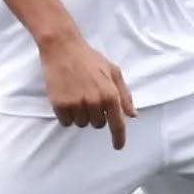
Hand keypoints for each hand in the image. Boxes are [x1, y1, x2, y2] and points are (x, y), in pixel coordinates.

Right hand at [39, 32, 135, 148]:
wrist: (62, 47)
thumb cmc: (89, 58)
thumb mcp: (113, 71)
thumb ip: (124, 95)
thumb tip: (132, 115)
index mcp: (110, 94)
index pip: (117, 124)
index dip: (119, 138)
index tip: (118, 146)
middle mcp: (95, 102)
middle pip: (98, 124)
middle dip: (95, 114)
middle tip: (88, 95)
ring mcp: (77, 104)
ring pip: (82, 124)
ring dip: (81, 114)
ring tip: (77, 94)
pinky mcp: (60, 105)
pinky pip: (66, 122)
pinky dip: (67, 115)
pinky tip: (66, 98)